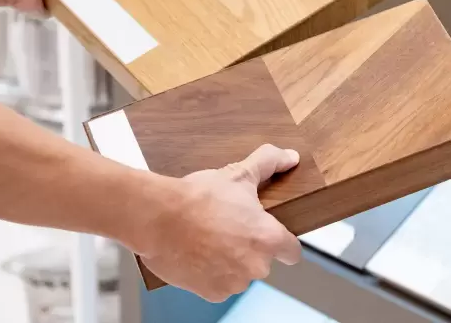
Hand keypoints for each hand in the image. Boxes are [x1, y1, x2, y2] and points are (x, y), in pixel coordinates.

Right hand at [139, 144, 302, 302]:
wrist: (158, 217)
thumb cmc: (198, 197)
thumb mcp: (239, 173)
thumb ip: (270, 162)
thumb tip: (289, 157)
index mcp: (268, 238)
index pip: (292, 252)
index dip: (283, 243)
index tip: (271, 236)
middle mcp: (256, 265)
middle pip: (263, 261)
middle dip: (250, 247)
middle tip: (230, 227)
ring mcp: (233, 282)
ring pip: (240, 273)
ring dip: (231, 261)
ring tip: (211, 238)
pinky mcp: (212, 293)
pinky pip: (219, 285)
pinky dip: (211, 273)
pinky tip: (200, 253)